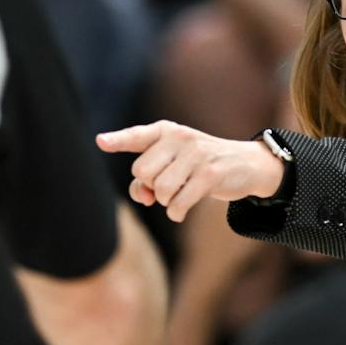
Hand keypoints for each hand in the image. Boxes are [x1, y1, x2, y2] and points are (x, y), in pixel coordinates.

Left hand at [98, 121, 283, 222]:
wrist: (245, 164)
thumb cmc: (199, 165)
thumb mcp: (173, 164)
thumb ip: (148, 177)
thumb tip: (143, 195)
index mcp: (166, 131)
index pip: (137, 136)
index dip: (118, 140)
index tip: (100, 141)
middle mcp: (179, 137)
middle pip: (142, 171)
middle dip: (151, 187)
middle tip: (167, 187)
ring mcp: (196, 154)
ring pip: (161, 189)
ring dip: (166, 201)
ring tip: (179, 195)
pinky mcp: (210, 174)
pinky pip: (179, 202)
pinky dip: (176, 212)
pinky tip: (182, 210)